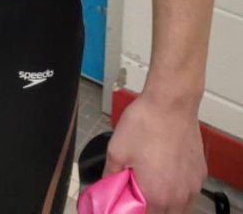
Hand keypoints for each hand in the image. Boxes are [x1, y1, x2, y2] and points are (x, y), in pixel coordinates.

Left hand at [106, 95, 205, 213]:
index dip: (135, 208)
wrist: (170, 103)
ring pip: (180, 205)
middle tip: (139, 188)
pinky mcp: (200, 173)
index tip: (129, 197)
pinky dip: (179, 186)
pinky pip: (189, 190)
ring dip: (167, 199)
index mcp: (157, 195)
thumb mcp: (116, 149)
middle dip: (151, 205)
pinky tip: (167, 169)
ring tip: (153, 179)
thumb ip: (110, 174)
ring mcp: (192, 185)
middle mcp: (178, 196)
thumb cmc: (146, 123)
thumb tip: (107, 184)